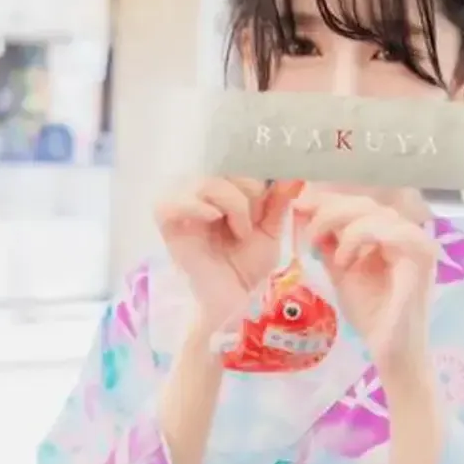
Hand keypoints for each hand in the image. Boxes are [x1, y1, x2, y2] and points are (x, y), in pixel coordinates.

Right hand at [156, 178, 302, 329]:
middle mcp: (199, 196)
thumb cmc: (247, 268)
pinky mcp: (168, 227)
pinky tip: (214, 219)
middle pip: (221, 165)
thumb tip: (294, 173)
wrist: (235, 303)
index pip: (235, 161)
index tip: (269, 200)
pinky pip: (170, 203)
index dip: (255, 174)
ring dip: (232, 202)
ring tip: (241, 231)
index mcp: (222, 192)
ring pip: (205, 181)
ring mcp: (182, 209)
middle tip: (254, 221)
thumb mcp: (269, 230)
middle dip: (247, 188)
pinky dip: (195, 205)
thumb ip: (278, 200)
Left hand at [294, 189, 437, 379]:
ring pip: (375, 212)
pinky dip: (359, 238)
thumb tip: (305, 211)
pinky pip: (387, 230)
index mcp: (392, 234)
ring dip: (340, 222)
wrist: (391, 351)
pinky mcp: (420, 255)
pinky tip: (343, 260)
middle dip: (329, 208)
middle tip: (303, 219)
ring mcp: (418, 242)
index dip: (329, 201)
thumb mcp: (342, 271)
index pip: (360, 205)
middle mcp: (409, 233)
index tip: (300, 204)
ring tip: (318, 244)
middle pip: (366, 203)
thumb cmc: (371, 314)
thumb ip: (328, 243)